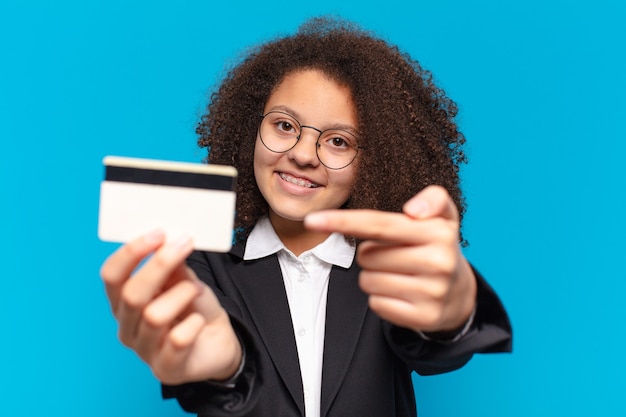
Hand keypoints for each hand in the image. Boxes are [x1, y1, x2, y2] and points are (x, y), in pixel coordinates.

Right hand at [100, 230, 241, 384]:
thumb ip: (176, 267)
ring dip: (180, 295)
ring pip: (154, 316)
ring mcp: (144, 350)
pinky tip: (199, 321)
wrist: (218, 345)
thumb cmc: (195, 311)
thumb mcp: (186, 282)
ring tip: (195, 291)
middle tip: (184, 244)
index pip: (112, 276)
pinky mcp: (166, 368)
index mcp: (124, 301)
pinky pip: (178, 340)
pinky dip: (194, 324)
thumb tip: (170, 241)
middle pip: (131, 293)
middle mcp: (127, 326)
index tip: (157, 233)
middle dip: (159, 265)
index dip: (130, 252)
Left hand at [304, 185, 476, 333]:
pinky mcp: (424, 317)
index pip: (378, 224)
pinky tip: (401, 293)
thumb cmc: (437, 248)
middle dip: (371, 254)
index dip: (342, 221)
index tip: (312, 220)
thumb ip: (434, 198)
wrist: (460, 293)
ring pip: (368, 281)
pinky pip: (376, 304)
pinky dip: (381, 298)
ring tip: (399, 274)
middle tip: (396, 255)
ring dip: (374, 276)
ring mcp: (432, 292)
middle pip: (367, 255)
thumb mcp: (443, 217)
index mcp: (437, 232)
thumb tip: (413, 209)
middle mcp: (438, 262)